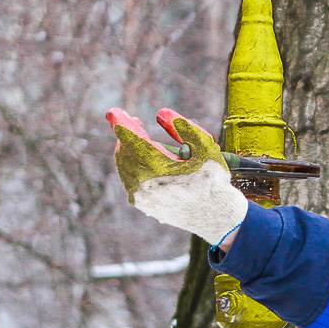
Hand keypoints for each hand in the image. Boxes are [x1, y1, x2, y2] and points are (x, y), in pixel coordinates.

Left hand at [105, 108, 248, 246]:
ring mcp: (143, 197)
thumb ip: (185, 127)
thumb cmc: (213, 179)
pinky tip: (139, 158)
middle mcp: (146, 185)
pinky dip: (130, 165)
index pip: (132, 139)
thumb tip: (161, 113)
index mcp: (159, 168)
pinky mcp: (144, 205)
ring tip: (136, 137)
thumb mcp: (207, 148)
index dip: (121, 123)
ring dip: (126, 149)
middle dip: (125, 134)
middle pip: (125, 152)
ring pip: (124, 166)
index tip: (113, 112)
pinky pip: (129, 181)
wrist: (216, 215)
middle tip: (132, 120)